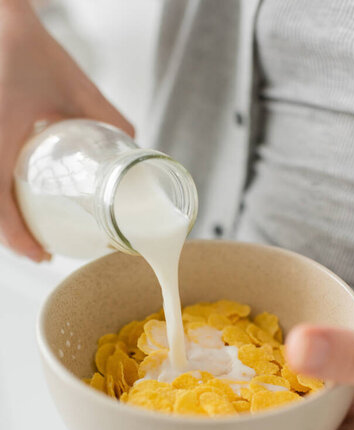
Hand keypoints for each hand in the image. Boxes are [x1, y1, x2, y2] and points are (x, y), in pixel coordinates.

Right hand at [0, 1, 133, 260]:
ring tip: (29, 229)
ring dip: (3, 218)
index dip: (17, 239)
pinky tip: (12, 197)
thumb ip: (107, 114)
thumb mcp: (73, 84)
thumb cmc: (27, 46)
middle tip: (40, 249)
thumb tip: (137, 145)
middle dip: (11, 235)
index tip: (41, 256)